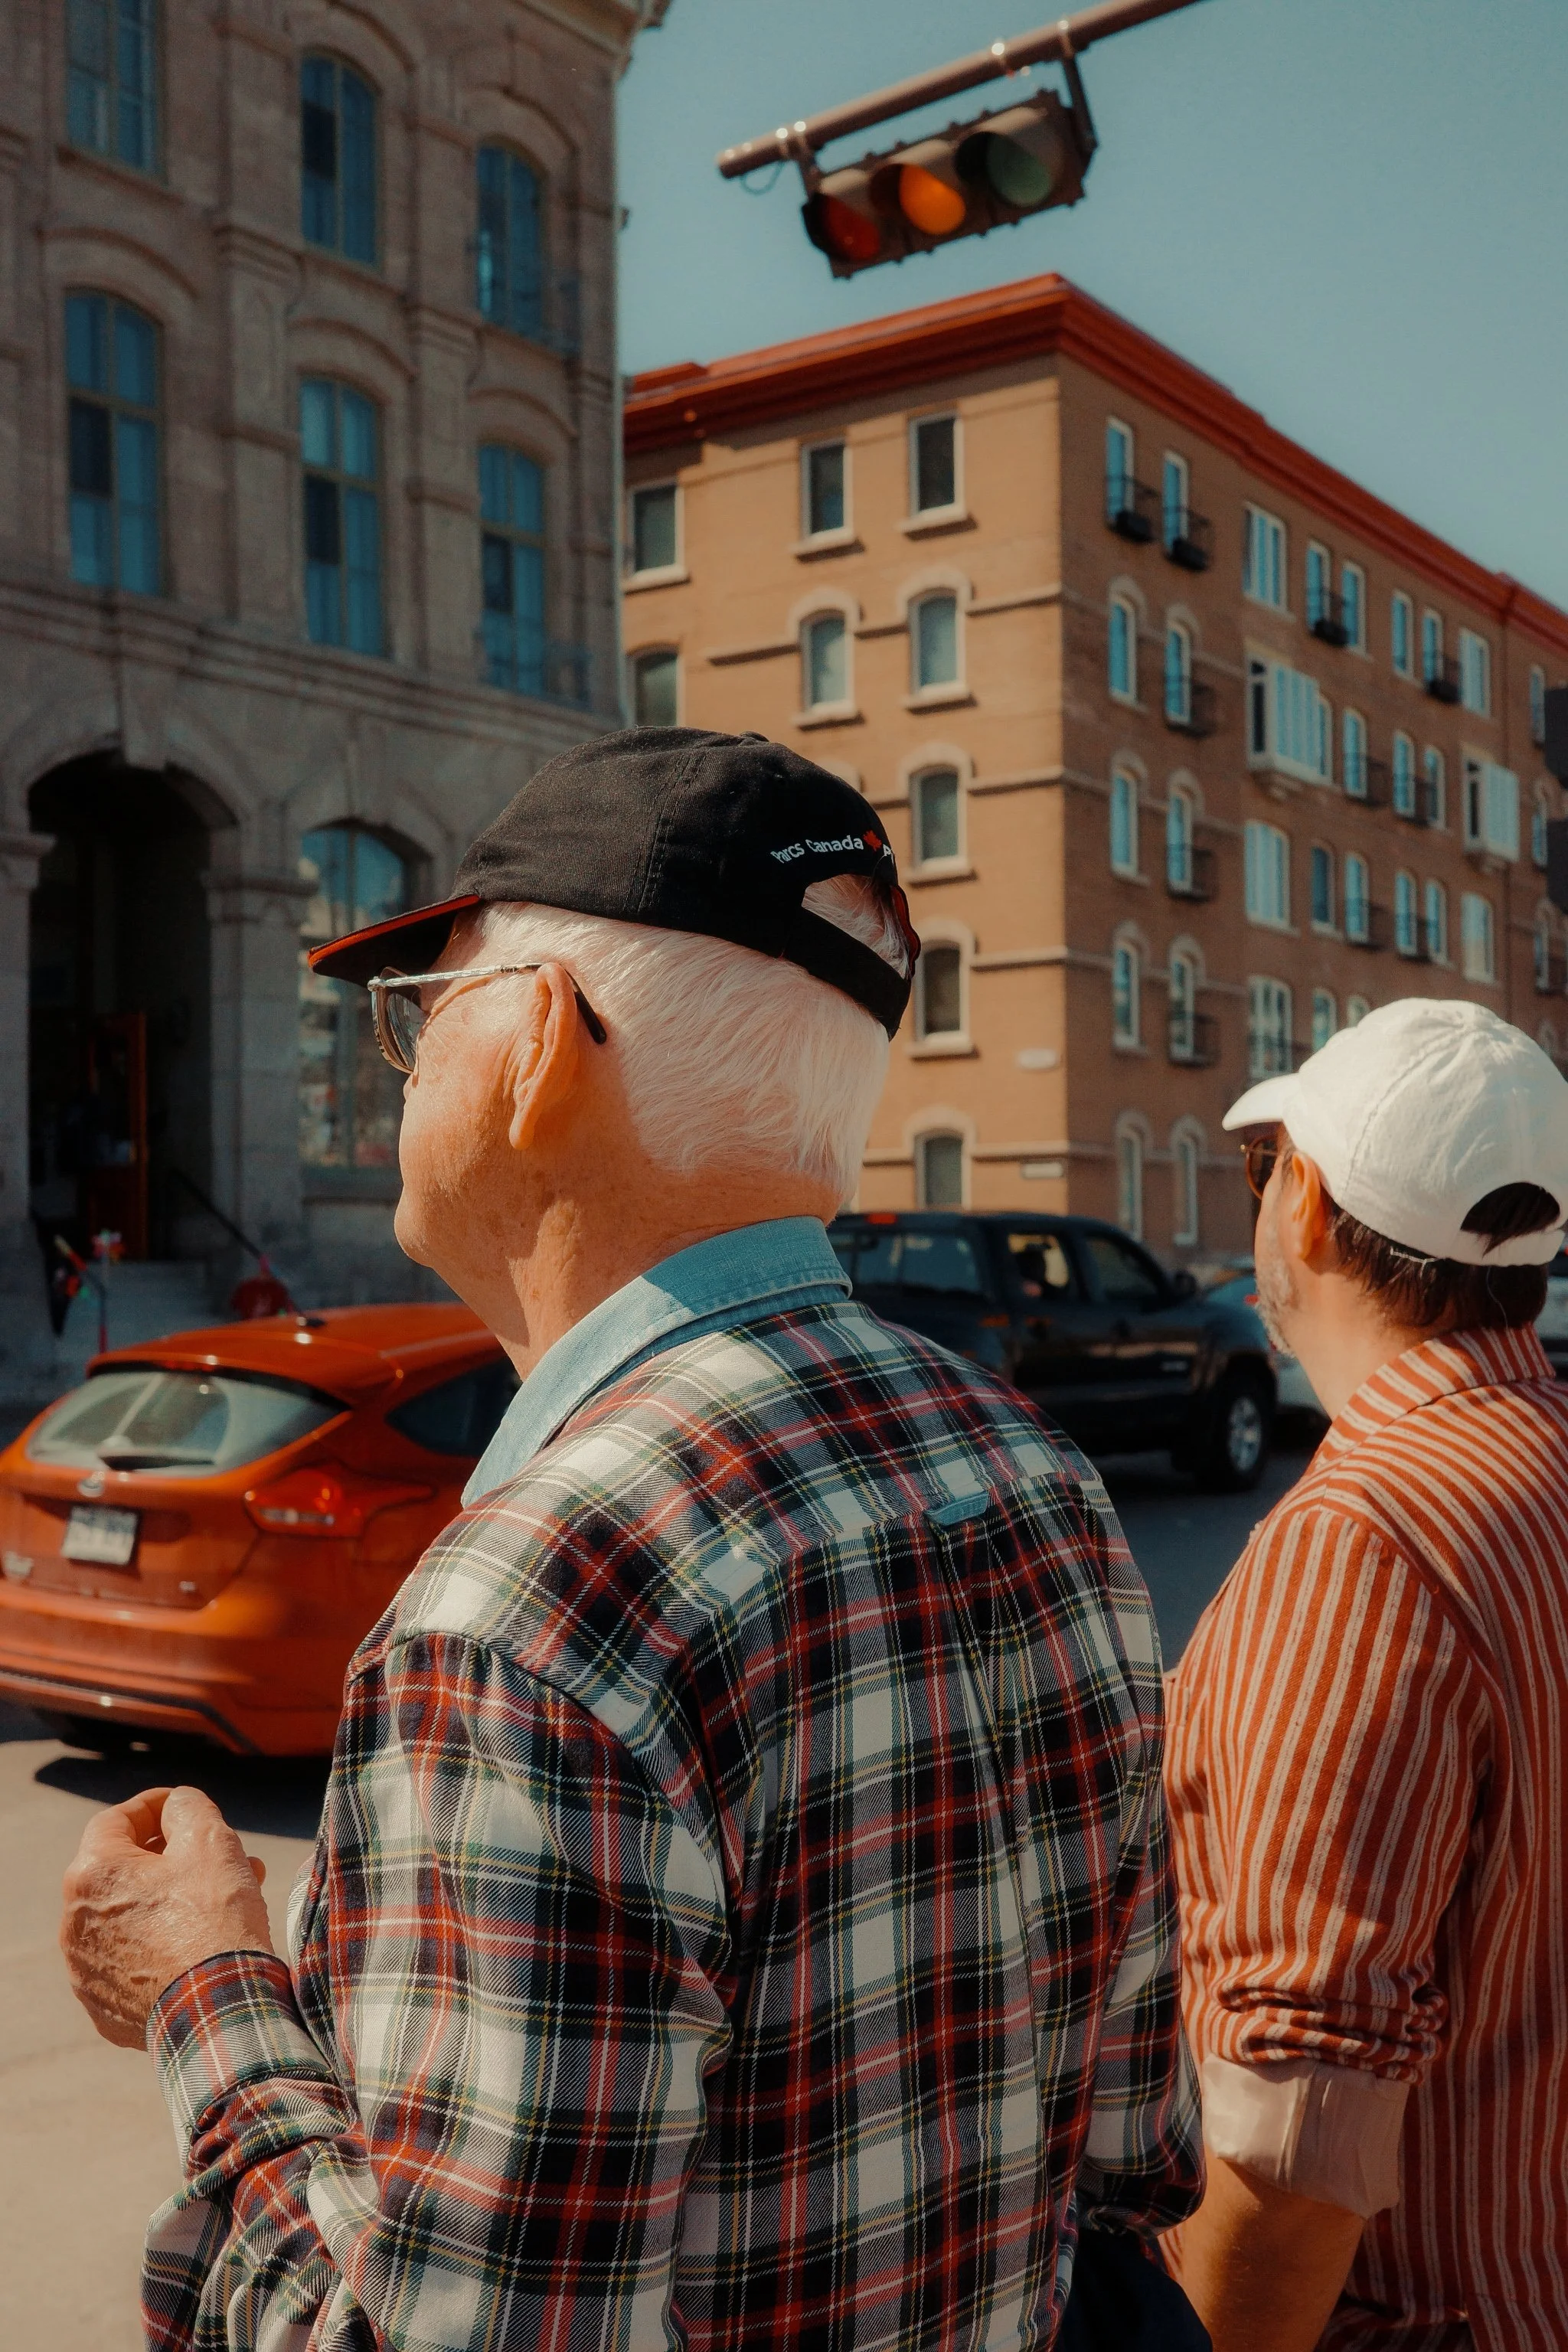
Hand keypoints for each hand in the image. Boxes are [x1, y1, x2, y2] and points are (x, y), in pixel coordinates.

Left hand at [60, 1785, 273, 2047]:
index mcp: (92, 1874)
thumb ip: (187, 1807)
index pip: (115, 1821)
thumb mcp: (210, 1840)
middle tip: (213, 1856)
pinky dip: (161, 1945)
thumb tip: (176, 1808)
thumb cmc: (213, 1920)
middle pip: (124, 1872)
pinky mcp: (104, 2007)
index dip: (153, 1806)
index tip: (183, 1805)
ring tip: (219, 1899)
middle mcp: (75, 1922)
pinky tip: (200, 1942)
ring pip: (130, 1917)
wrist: (218, 2011)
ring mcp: (86, 1970)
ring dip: (169, 1901)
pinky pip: (133, 1961)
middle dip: (170, 1858)